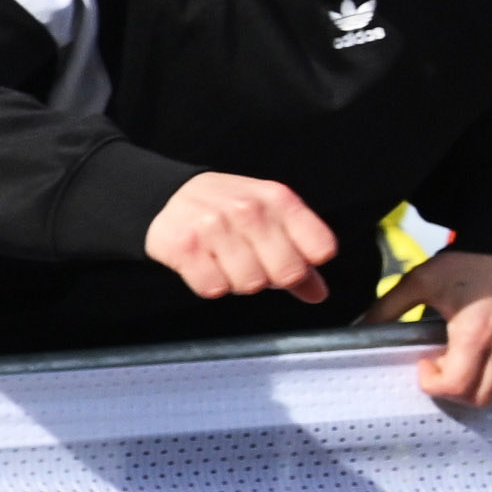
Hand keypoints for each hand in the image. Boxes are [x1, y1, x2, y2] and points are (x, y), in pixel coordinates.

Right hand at [145, 170, 342, 304]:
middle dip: (271, 278)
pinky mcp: (185, 246)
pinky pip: (213, 288)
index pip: (321, 250)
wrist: (170, 198)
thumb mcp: (271, 221)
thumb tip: (318, 294)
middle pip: (287, 273)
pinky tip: (204, 265)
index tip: (288, 259)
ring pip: (249, 284)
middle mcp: (249, 209)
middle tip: (252, 263)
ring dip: (237, 282)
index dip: (306, 265)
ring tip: (224, 261)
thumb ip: (298, 256)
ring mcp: (215, 225)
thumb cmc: (229, 213)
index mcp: (278, 199)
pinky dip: (210, 284)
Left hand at [372, 247, 491, 407]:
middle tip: (443, 366)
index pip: (455, 386)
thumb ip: (388, 307)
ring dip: (483, 389)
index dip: (432, 383)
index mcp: (474, 335)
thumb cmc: (470, 261)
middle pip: (480, 396)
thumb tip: (360, 327)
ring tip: (468, 365)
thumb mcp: (422, 281)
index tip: (425, 363)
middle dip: (455, 391)